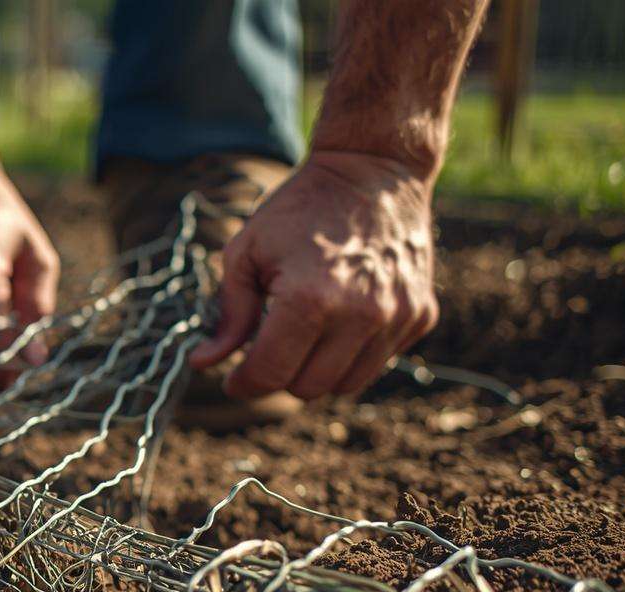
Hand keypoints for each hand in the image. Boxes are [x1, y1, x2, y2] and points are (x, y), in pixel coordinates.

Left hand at [191, 151, 438, 399]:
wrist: (373, 171)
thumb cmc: (300, 209)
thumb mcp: (247, 252)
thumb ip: (229, 314)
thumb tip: (203, 364)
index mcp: (309, 299)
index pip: (270, 374)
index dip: (244, 383)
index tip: (233, 378)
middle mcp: (360, 315)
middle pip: (307, 387)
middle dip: (280, 375)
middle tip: (269, 346)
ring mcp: (397, 317)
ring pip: (345, 385)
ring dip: (317, 370)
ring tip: (304, 333)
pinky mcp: (421, 315)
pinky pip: (378, 361)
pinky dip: (354, 354)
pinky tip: (341, 319)